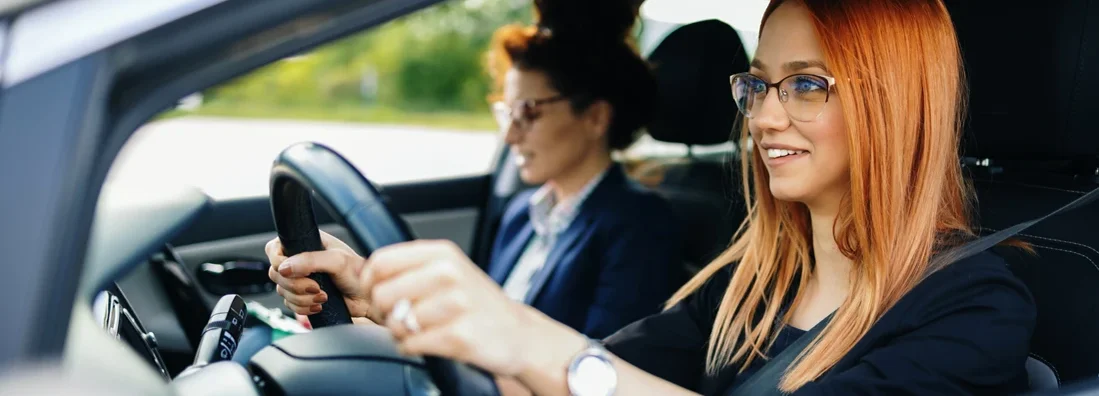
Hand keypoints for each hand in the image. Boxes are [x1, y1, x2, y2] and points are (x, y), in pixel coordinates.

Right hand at [266, 230, 371, 317]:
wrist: (366, 300)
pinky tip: (319, 304)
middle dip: (295, 285)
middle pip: (276, 273)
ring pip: (282, 292)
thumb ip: (311, 260)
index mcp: (306, 243)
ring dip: (302, 298)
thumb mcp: (338, 261)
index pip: (275, 248)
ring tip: (323, 295)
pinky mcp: (302, 297)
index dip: (278, 261)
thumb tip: (285, 267)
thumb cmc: (358, 275)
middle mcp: (300, 260)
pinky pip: (289, 305)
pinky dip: (303, 308)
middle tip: (316, 286)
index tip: (291, 270)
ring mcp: (300, 279)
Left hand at [366, 239, 578, 375]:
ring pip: (396, 323)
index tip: (374, 294)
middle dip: (384, 312)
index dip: (368, 283)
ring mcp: (456, 305)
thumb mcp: (448, 270)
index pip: (381, 262)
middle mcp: (449, 274)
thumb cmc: (477, 303)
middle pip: (382, 294)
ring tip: (420, 331)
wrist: (519, 333)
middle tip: (400, 318)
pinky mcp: (460, 336)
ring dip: (400, 333)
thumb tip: (364, 275)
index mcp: (442, 253)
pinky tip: (430, 343)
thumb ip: (410, 268)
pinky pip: (412, 344)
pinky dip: (413, 348)